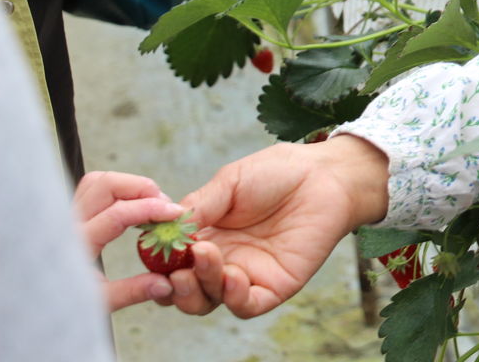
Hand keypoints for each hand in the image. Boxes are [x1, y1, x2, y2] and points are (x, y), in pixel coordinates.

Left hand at [74, 171, 184, 310]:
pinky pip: (94, 188)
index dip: (152, 208)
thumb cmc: (62, 302)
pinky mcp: (70, 214)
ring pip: (99, 180)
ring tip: (152, 203)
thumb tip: (166, 284)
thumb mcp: (98, 303)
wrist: (32, 301)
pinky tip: (133, 207)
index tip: (176, 213)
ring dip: (130, 185)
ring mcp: (68, 215)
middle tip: (166, 205)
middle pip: (107, 183)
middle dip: (142, 188)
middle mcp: (69, 222)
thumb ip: (133, 291)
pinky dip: (119, 190)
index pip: (118, 213)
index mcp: (78, 243)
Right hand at [169, 135, 388, 317]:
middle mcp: (222, 260)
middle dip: (173, 285)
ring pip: (210, 300)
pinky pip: (246, 305)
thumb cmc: (278, 173)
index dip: (158, 263)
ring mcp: (247, 275)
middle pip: (185, 290)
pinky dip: (234, 297)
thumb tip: (161, 226)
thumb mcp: (229, 183)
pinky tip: (232, 276)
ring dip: (200, 287)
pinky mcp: (275, 286)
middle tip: (176, 268)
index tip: (154, 252)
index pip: (170, 262)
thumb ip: (198, 206)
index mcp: (206, 235)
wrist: (324, 176)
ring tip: (204, 258)